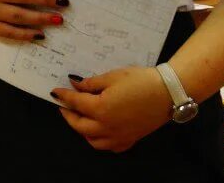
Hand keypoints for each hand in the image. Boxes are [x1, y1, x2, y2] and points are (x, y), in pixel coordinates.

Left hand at [51, 67, 173, 152]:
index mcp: (100, 110)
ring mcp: (119, 136)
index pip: (75, 104)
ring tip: (80, 119)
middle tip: (64, 106)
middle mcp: (107, 127)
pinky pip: (110, 146)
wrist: (168, 93)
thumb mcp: (112, 77)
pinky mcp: (131, 140)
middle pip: (80, 126)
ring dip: (82, 131)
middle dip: (69, 115)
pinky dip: (101, 141)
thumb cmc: (140, 81)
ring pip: (93, 141)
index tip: (56, 92)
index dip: (64, 96)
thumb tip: (75, 85)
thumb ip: (91, 84)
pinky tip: (100, 131)